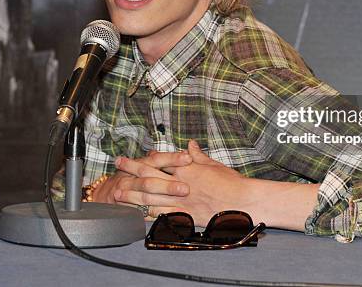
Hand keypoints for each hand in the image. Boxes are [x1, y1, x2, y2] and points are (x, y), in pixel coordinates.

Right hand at [90, 151, 191, 217]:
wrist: (106, 193)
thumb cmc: (131, 175)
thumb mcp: (148, 162)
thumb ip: (169, 157)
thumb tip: (190, 146)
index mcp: (142, 165)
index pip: (158, 160)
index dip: (172, 159)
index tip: (187, 159)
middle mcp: (133, 178)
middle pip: (151, 181)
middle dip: (168, 185)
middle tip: (185, 188)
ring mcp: (129, 194)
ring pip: (145, 198)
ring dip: (161, 201)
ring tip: (177, 204)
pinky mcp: (129, 209)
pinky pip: (141, 213)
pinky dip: (152, 216)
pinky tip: (165, 217)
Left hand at [115, 140, 249, 225]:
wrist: (243, 201)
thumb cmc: (232, 183)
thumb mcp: (215, 165)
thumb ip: (199, 155)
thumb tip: (189, 144)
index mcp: (188, 168)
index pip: (162, 161)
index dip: (146, 158)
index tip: (135, 156)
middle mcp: (181, 183)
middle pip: (151, 175)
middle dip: (132, 169)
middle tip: (118, 164)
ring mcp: (181, 201)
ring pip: (151, 197)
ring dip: (133, 194)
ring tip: (118, 192)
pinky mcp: (185, 216)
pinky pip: (162, 216)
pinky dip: (148, 216)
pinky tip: (136, 216)